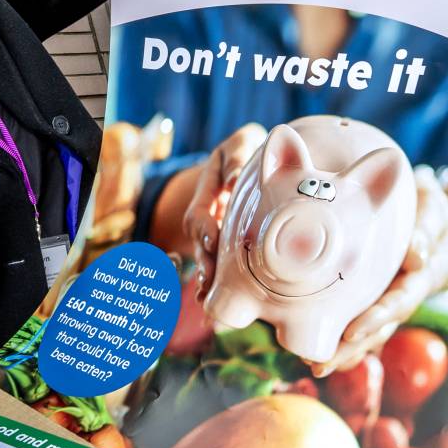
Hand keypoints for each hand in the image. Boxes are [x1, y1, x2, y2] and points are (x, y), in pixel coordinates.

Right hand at [182, 123, 266, 298]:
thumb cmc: (248, 148)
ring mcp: (213, 227)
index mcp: (207, 188)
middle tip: (208, 279)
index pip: (199, 213)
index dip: (204, 228)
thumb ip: (236, 156)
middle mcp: (206, 211)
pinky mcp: (224, 241)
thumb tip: (233, 181)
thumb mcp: (241, 142)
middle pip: (198, 242)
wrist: (248, 160)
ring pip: (205, 256)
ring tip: (205, 298)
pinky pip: (216, 263)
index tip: (211, 241)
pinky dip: (213, 283)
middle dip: (203, 260)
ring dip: (205, 277)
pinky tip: (210, 305)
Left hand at [312, 165, 447, 376]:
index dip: (377, 318)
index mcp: (424, 274)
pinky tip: (315, 351)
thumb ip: (427, 228)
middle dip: (352, 348)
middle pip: (381, 326)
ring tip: (314, 365)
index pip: (400, 301)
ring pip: (370, 330)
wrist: (424, 206)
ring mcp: (389, 297)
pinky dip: (340, 339)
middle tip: (321, 364)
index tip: (352, 333)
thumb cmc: (426, 203)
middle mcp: (407, 292)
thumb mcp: (431, 208)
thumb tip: (417, 254)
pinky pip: (359, 321)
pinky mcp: (373, 296)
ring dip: (344, 351)